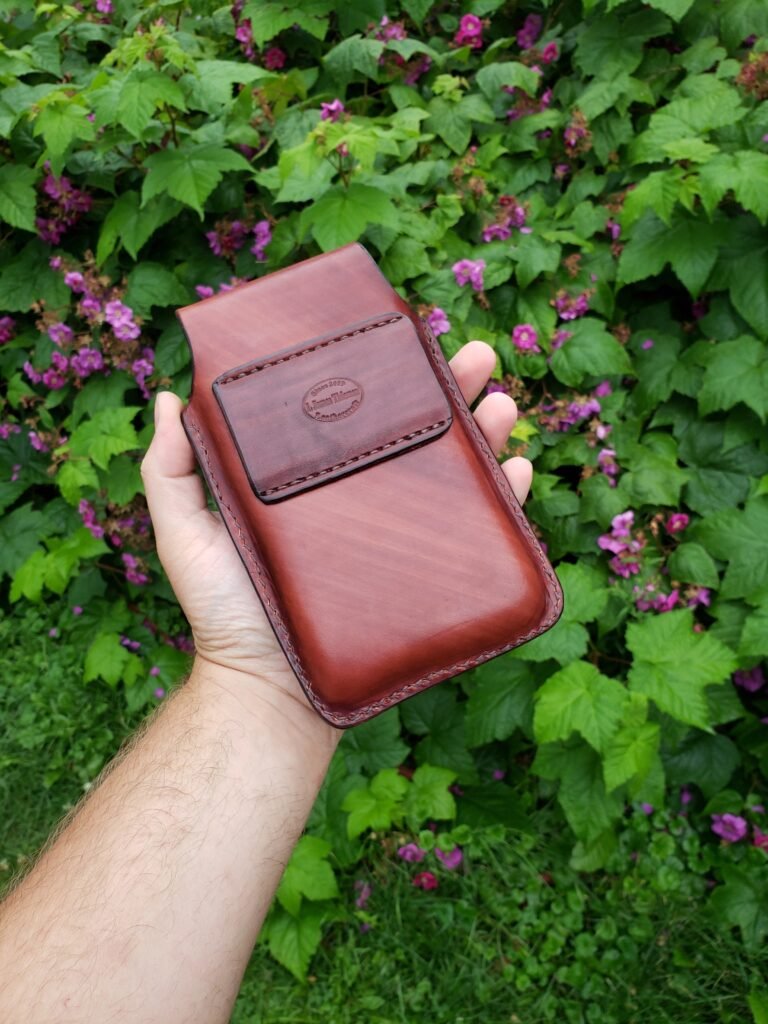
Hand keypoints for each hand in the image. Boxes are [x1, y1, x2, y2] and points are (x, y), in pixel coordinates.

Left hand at [141, 341, 531, 719]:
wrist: (270, 690)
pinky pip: (477, 532)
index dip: (387, 374)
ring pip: (457, 471)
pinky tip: (515, 470)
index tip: (406, 338)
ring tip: (502, 403)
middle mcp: (363, 498)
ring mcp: (399, 536)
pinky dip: (505, 499)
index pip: (358, 411)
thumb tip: (170, 396)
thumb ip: (171, 471)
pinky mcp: (427, 575)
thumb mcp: (186, 534)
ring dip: (488, 430)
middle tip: (480, 356)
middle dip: (455, 387)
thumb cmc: (223, 611)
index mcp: (316, 477)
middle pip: (418, 430)